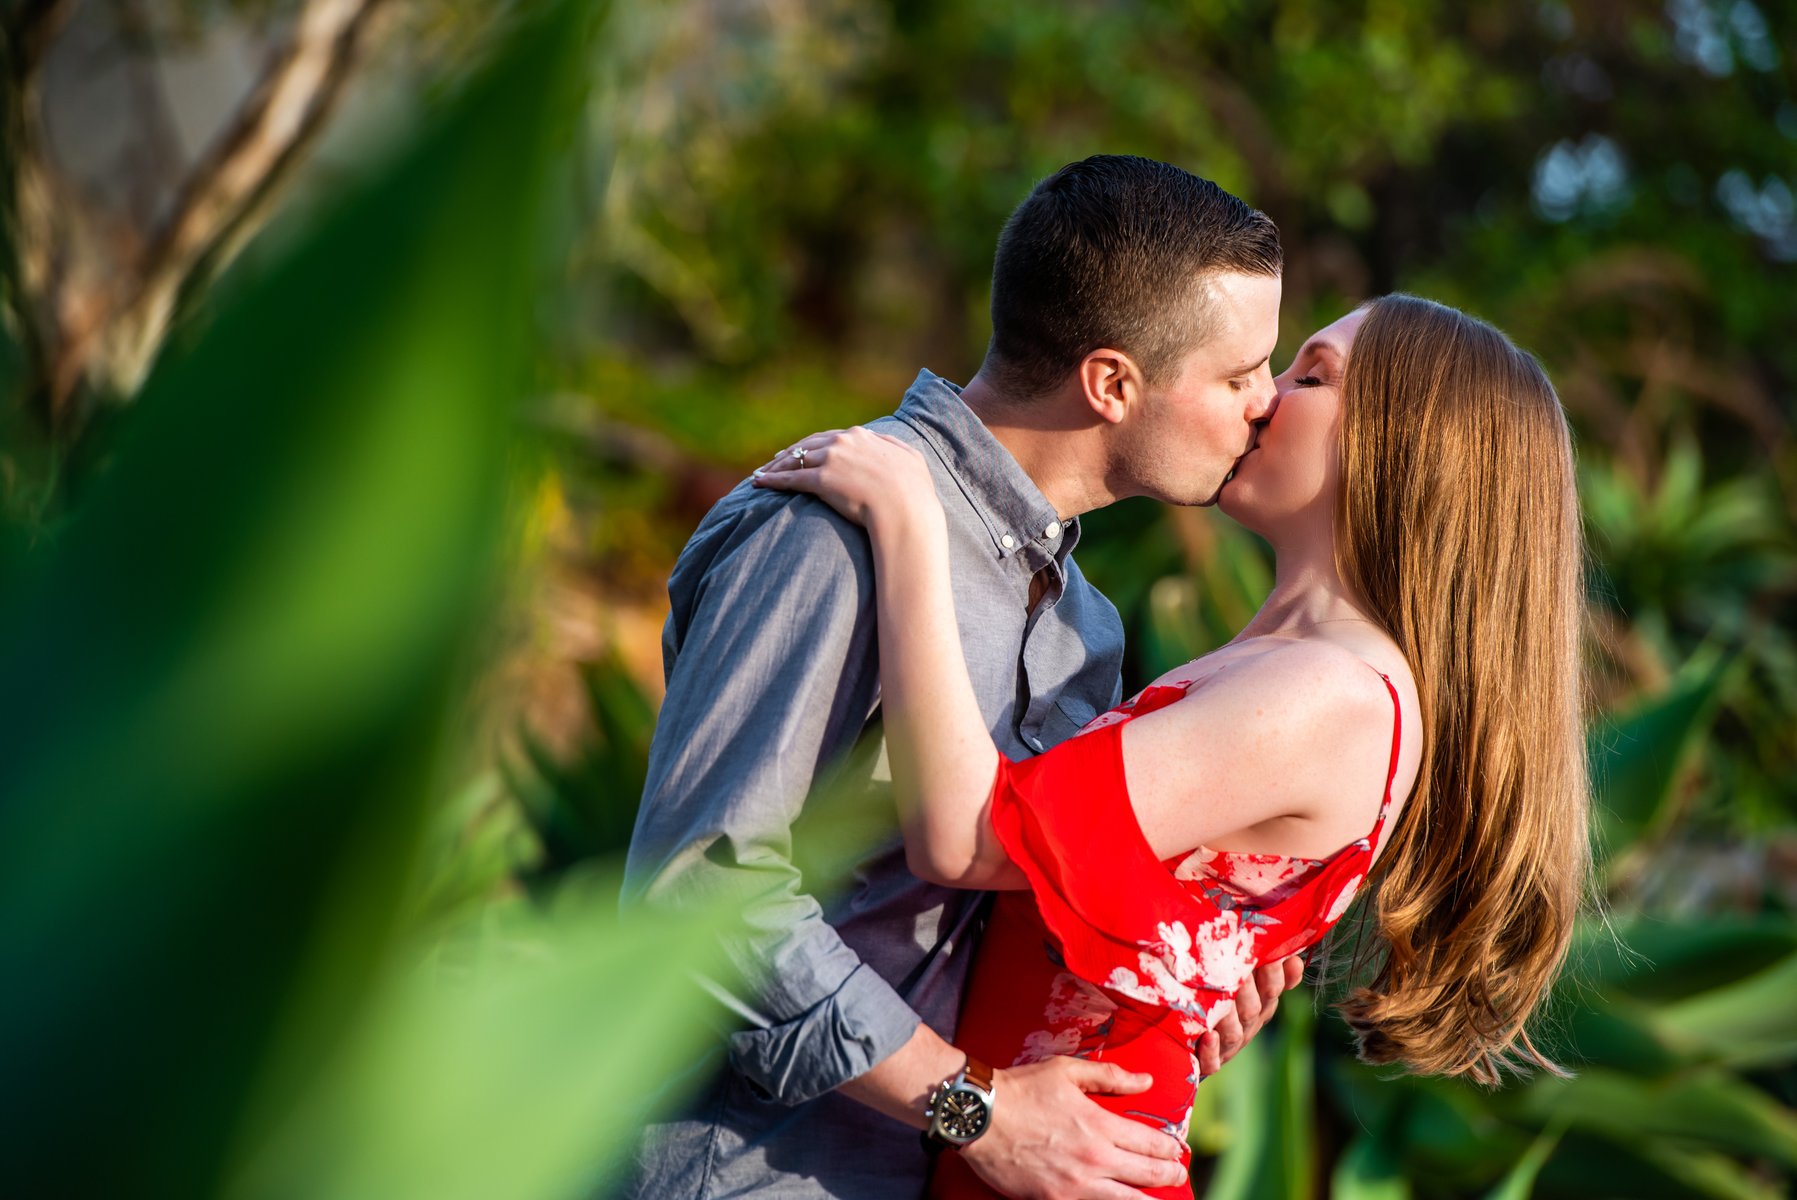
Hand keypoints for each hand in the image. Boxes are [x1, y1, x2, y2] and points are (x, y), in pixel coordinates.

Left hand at [752, 426, 939, 534]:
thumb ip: (893, 446)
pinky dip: (772, 479)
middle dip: (789, 453)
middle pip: (808, 444)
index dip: (814, 445)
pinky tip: (758, 482)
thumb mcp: (910, 459)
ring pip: (795, 459)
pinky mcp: (821, 480)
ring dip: (775, 466)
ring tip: (761, 472)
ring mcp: (831, 459)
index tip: (803, 451)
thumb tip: (885, 440)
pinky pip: (790, 478)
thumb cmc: (913, 490)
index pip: (830, 437)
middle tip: (774, 460)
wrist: (907, 508)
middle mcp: (843, 442)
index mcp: (862, 436)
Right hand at [958, 1057, 1186, 1199]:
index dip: (1169, 1147)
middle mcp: (1094, 1158)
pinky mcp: (1055, 1199)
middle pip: (1147, 1174)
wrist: (981, 1116)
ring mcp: (1075, 1185)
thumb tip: (1145, 1081)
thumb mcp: (1067, 1070)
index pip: (1151, 1142)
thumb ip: (1110, 1077)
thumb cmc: (1022, 1088)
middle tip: (1178, 1173)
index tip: (1177, 1148)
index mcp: (1100, 1125)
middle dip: (1170, 1174)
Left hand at [1195, 954, 1305, 1076]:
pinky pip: (1211, 1061)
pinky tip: (1209, 1036)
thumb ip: (1264, 967)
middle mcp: (1244, 1027)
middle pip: (1253, 1011)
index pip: (1271, 992)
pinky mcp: (1205, 1063)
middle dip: (1248, 992)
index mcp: (1256, 1006)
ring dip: (1229, 1019)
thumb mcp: (1239, 979)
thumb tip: (1294, 958)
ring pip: (1234, 1035)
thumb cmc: (1208, 995)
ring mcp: (1226, 1047)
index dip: (1274, 977)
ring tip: (1222, 1003)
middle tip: (1241, 972)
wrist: (1178, 1037)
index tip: (1272, 958)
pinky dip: (1211, 1050)